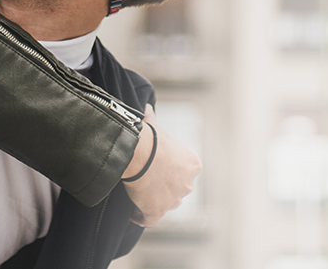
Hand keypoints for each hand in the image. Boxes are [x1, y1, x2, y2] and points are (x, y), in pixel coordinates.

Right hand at [122, 104, 199, 226]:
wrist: (138, 152)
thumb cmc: (148, 137)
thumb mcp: (155, 125)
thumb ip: (153, 119)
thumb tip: (146, 108)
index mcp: (193, 164)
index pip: (184, 171)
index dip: (171, 170)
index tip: (158, 168)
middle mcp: (188, 185)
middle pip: (178, 189)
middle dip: (166, 187)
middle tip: (148, 181)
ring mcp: (173, 200)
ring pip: (166, 204)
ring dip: (155, 201)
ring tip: (140, 196)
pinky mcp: (157, 211)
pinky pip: (150, 220)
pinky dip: (143, 218)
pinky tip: (134, 214)